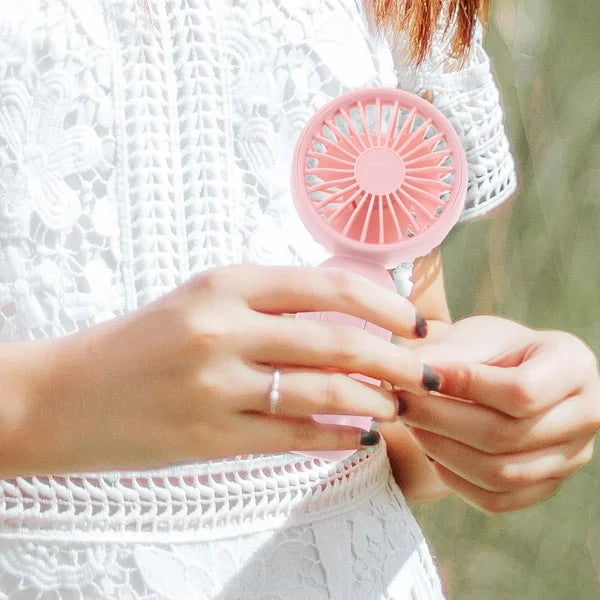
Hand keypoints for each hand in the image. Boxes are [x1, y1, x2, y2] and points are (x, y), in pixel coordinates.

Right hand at [5, 265, 429, 475]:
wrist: (63, 394)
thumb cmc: (141, 342)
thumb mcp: (201, 301)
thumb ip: (267, 304)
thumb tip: (342, 315)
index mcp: (225, 284)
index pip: (330, 285)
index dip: (385, 305)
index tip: (416, 324)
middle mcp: (223, 328)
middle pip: (338, 340)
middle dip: (397, 358)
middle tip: (426, 372)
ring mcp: (215, 384)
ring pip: (323, 391)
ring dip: (372, 400)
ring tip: (395, 406)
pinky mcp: (208, 436)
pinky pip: (292, 437)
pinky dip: (335, 436)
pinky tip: (358, 436)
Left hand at [397, 315, 599, 512]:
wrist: (506, 374)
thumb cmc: (490, 349)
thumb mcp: (473, 337)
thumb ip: (445, 355)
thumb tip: (407, 378)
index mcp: (574, 363)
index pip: (522, 391)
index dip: (465, 386)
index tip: (420, 375)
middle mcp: (587, 413)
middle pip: (506, 435)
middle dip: (441, 420)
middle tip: (400, 403)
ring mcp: (572, 456)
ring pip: (502, 472)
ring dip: (443, 451)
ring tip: (410, 424)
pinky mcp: (547, 485)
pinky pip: (499, 500)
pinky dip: (457, 481)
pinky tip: (430, 454)